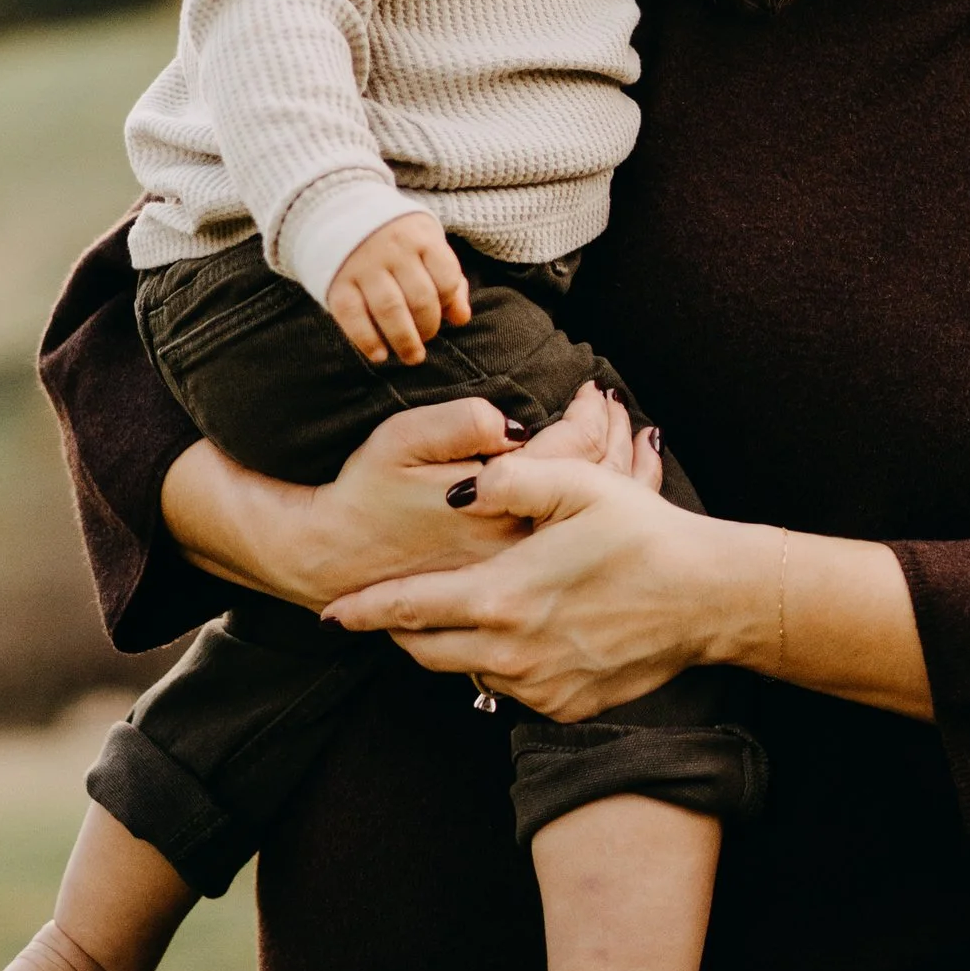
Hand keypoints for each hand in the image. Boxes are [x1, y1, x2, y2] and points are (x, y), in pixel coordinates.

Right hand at [159, 380, 634, 610]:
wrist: (335, 562)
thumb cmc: (366, 494)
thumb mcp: (400, 442)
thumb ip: (459, 425)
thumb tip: (515, 422)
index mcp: (500, 502)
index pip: (573, 449)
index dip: (591, 414)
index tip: (593, 390)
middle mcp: (520, 541)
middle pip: (598, 488)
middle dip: (617, 441)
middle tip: (618, 409)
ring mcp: (520, 566)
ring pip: (593, 522)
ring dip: (621, 477)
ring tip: (635, 443)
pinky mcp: (512, 580)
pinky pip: (575, 546)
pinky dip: (603, 515)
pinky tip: (613, 495)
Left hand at [322, 428, 749, 719]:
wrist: (708, 598)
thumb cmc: (643, 532)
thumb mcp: (579, 485)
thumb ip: (510, 480)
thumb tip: (460, 485)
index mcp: (503, 595)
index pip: (408, 609)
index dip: (362, 612)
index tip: (328, 615)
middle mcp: (511, 652)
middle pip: (425, 650)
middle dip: (399, 631)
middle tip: (392, 607)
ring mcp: (539, 687)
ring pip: (468, 670)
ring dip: (456, 644)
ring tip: (470, 609)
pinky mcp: (565, 707)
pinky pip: (513, 688)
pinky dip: (504, 663)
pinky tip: (527, 631)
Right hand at [327, 211, 469, 364]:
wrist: (338, 210)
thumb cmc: (395, 236)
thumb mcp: (427, 244)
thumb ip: (448, 279)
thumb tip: (461, 318)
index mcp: (420, 237)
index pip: (446, 278)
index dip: (448, 303)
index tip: (443, 314)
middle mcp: (393, 250)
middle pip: (420, 299)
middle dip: (428, 328)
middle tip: (425, 339)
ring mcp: (363, 266)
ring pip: (389, 310)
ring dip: (404, 340)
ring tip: (412, 356)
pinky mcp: (337, 283)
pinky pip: (353, 317)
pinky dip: (367, 340)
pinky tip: (380, 355)